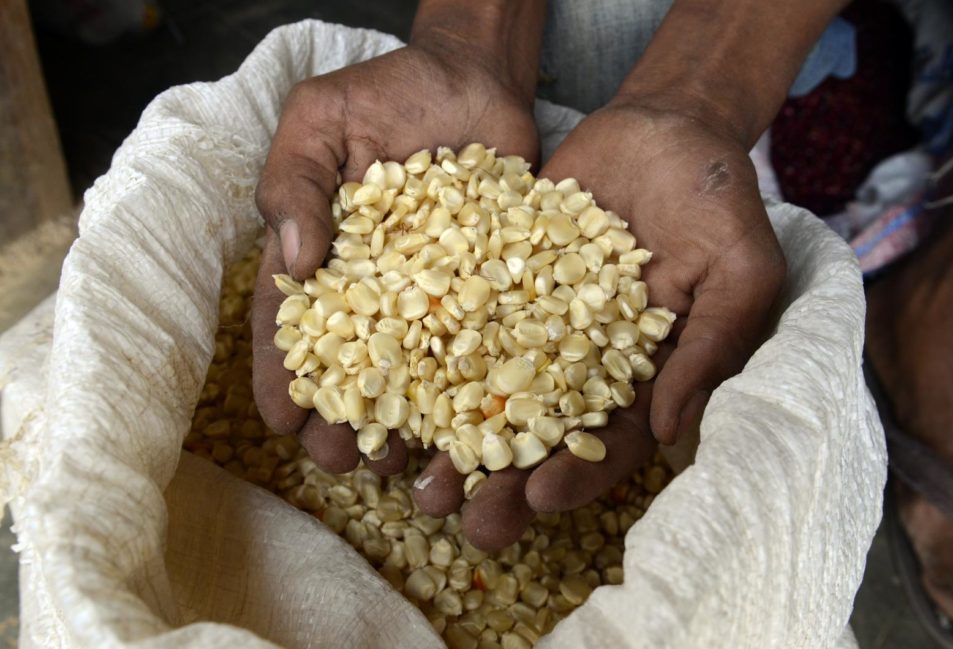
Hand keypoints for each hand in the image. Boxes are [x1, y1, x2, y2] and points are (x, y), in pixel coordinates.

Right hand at [252, 42, 537, 474]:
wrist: (476, 76)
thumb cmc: (388, 91)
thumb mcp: (320, 120)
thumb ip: (295, 182)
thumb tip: (295, 261)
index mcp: (325, 252)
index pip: (291, 320)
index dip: (281, 374)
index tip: (279, 423)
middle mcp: (377, 284)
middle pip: (352, 360)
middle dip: (340, 415)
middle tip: (339, 462)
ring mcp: (433, 290)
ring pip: (414, 367)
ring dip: (403, 420)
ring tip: (399, 464)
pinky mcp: (487, 285)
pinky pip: (477, 339)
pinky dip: (472, 386)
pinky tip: (470, 429)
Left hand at [415, 100, 784, 549]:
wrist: (663, 126)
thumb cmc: (718, 200)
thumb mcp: (738, 271)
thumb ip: (708, 346)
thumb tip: (669, 430)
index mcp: (640, 375)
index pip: (608, 441)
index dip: (576, 476)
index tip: (538, 500)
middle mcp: (578, 360)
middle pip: (536, 433)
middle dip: (501, 480)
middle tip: (463, 521)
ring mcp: (532, 321)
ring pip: (485, 388)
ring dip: (449, 435)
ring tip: (406, 471)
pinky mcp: (496, 278)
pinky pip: (457, 317)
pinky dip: (422, 351)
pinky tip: (383, 380)